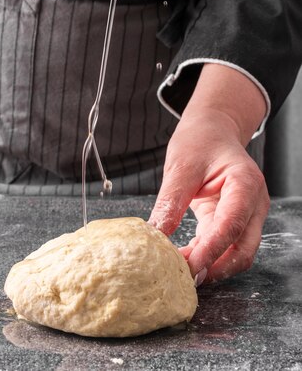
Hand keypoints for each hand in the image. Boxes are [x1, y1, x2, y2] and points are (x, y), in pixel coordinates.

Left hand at [149, 64, 269, 284]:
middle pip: (244, 248)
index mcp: (245, 183)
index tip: (188, 266)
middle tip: (182, 278)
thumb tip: (154, 236)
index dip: (212, 249)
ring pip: (238, 253)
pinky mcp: (234, 221)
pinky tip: (184, 259)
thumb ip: (170, 201)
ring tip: (179, 271)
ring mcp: (247, 214)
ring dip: (211, 266)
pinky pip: (225, 246)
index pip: (232, 224)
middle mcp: (253, 202)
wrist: (212, 130)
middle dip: (215, 267)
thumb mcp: (181, 166)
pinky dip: (207, 256)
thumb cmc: (200, 141)